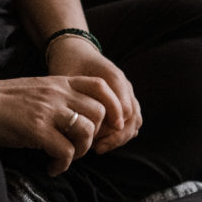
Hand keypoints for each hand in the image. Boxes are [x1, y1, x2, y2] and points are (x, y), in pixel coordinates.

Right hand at [0, 73, 111, 174]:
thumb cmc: (3, 102)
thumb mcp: (38, 91)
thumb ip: (61, 98)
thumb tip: (83, 119)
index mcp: (59, 83)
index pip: (101, 86)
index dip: (113, 106)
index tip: (110, 125)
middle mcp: (57, 94)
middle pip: (100, 112)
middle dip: (96, 135)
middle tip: (80, 147)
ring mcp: (48, 110)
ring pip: (87, 131)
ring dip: (81, 151)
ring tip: (64, 157)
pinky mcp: (36, 129)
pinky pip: (66, 151)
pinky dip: (62, 164)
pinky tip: (51, 167)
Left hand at [46, 37, 142, 153]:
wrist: (77, 53)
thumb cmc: (68, 65)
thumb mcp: (66, 77)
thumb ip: (73, 95)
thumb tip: (76, 121)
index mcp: (114, 76)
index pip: (124, 109)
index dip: (111, 127)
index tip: (93, 139)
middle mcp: (126, 85)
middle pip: (133, 118)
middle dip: (116, 136)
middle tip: (97, 148)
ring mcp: (128, 94)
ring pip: (135, 122)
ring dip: (119, 138)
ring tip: (100, 147)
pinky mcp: (126, 101)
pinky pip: (132, 122)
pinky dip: (121, 135)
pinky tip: (103, 143)